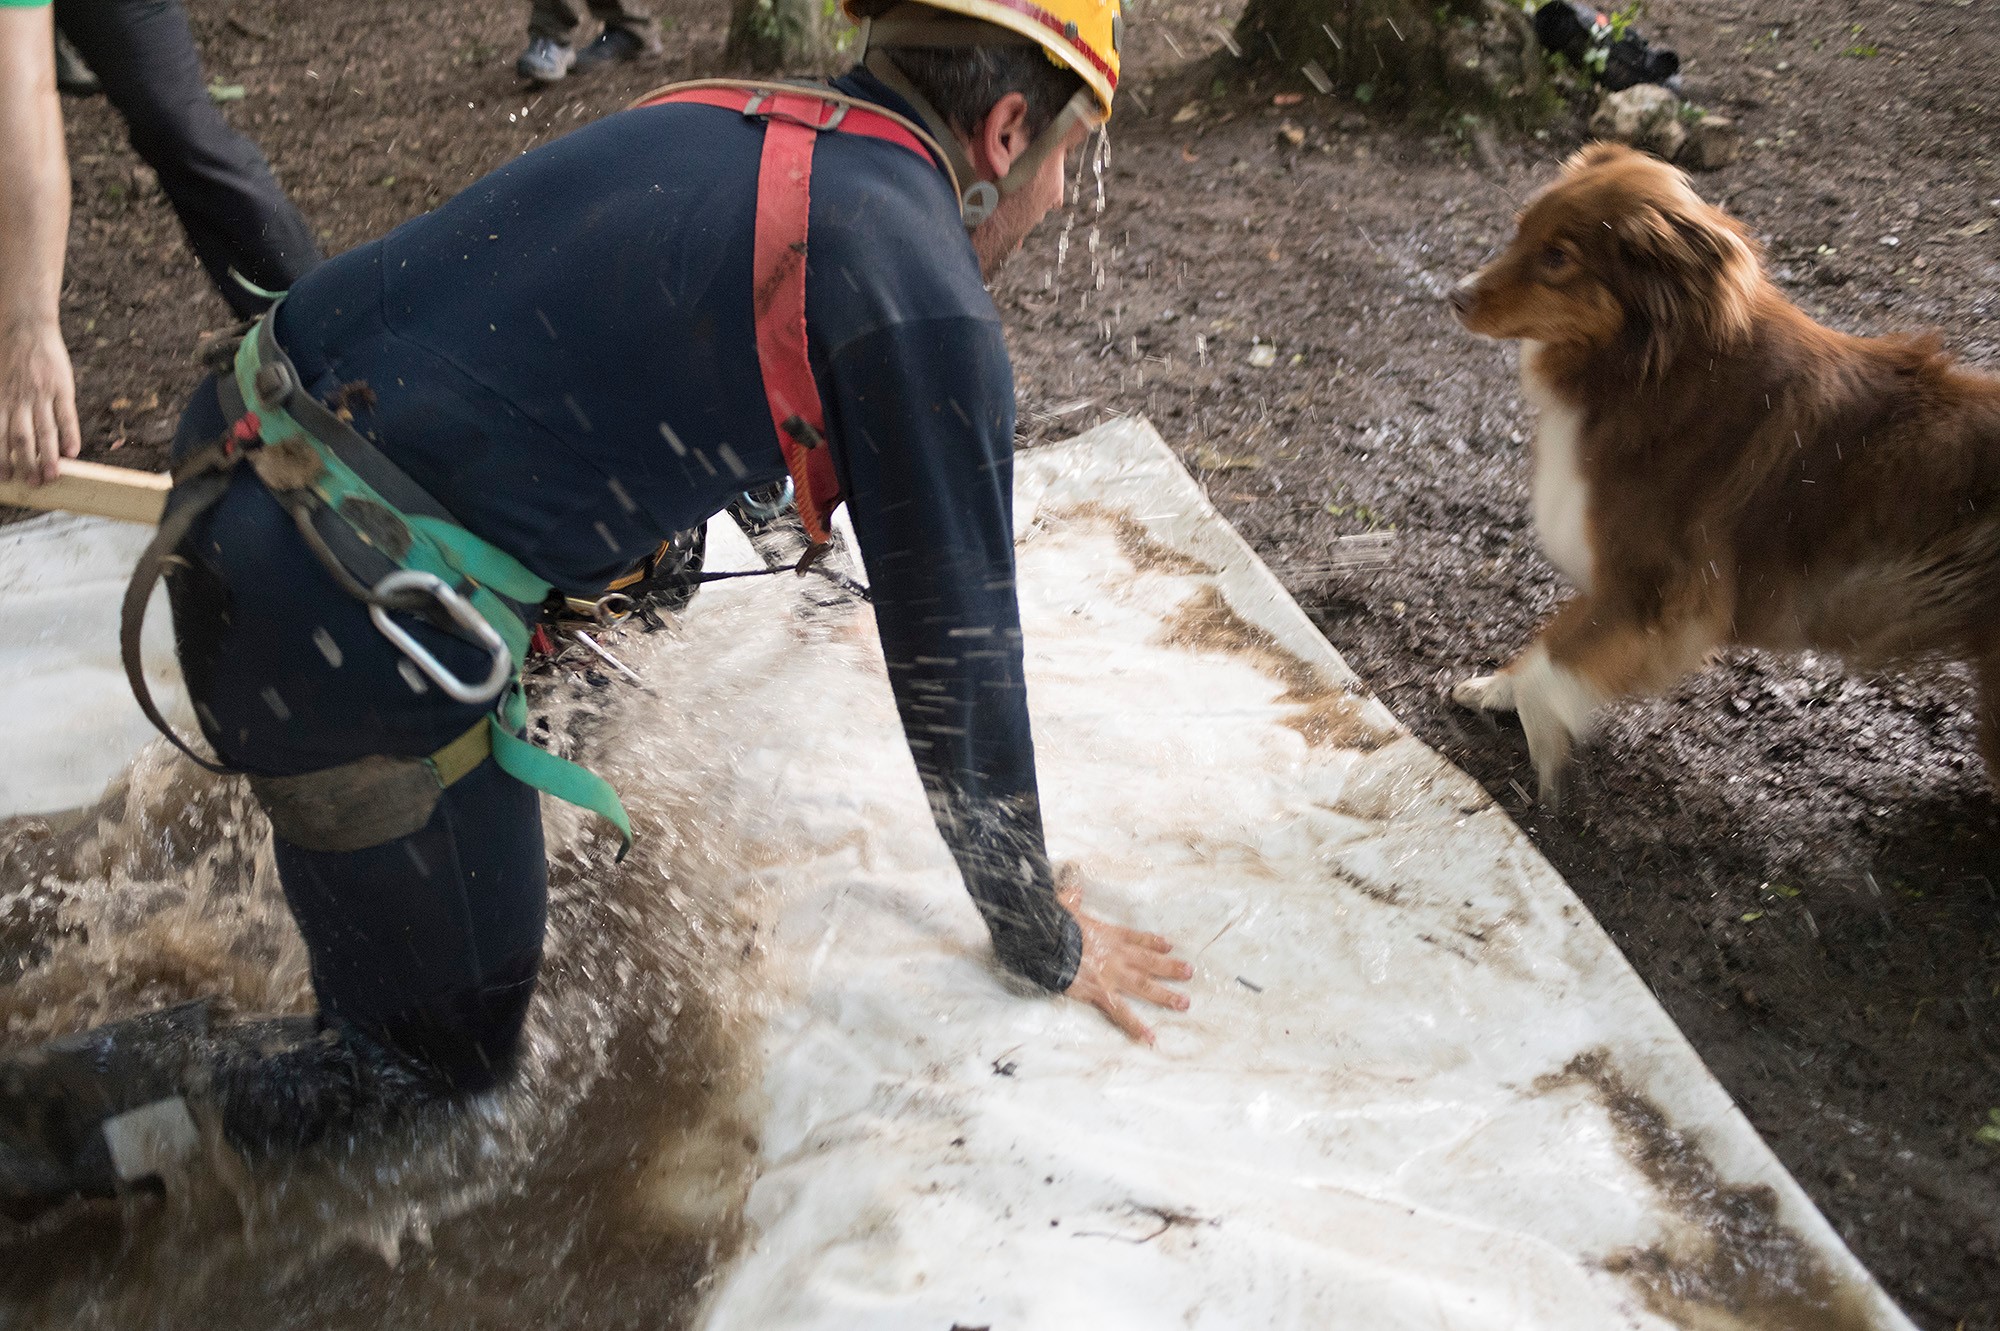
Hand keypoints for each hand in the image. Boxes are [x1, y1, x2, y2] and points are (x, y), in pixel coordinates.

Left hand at [0, 319, 79, 484]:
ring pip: (45, 432)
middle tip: (32, 484)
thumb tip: (2, 431)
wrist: (25, 327)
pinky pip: (66, 417)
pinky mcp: (62, 388)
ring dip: (48, 457)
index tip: (5, 478)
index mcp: (1, 399)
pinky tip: (73, 453)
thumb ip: (2, 404)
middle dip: (26, 464)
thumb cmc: (7, 355)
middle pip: (21, 439)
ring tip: (52, 476)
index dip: (2, 458)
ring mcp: (41, 395)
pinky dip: (70, 436)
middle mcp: (19, 400)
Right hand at [1057, 864, 1191, 1044]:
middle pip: (1149, 962)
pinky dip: (1135, 1026)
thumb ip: (1072, 899)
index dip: (1153, 942)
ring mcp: (1111, 975)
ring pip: (1144, 987)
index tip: (1169, 945)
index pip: (1136, 939)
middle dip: (1170, 968)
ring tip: (1184, 1003)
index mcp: (1109, 935)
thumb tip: (1074, 890)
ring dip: (1165, 996)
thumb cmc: (1054, 924)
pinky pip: (1121, 1012)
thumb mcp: (1064, 906)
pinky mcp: (1100, 992)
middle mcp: (1117, 955)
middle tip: (1189, 972)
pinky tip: (1150, 1037)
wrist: (1046, 941)